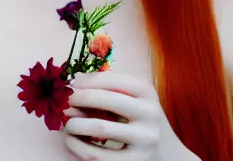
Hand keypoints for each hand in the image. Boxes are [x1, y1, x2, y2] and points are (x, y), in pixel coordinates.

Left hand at [62, 71, 180, 159]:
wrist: (168, 154)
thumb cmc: (141, 117)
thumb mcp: (134, 96)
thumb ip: (110, 85)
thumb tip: (76, 79)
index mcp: (147, 91)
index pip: (111, 79)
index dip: (87, 81)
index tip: (71, 84)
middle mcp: (149, 113)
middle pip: (105, 100)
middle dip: (78, 98)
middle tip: (64, 102)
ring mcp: (144, 140)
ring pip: (99, 128)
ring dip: (75, 123)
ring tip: (65, 122)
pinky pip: (99, 155)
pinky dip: (79, 147)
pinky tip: (71, 141)